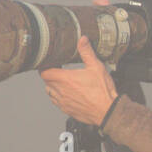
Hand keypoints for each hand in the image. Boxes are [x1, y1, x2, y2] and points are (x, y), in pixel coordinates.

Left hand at [40, 0, 117, 124]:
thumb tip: (82, 40)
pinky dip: (58, 96)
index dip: (44, 67)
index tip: (49, 63)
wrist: (107, 111)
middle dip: (50, 75)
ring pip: (50, 92)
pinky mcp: (66, 110)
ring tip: (62, 82)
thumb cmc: (103, 91)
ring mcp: (63, 102)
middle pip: (46, 81)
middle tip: (58, 70)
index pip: (44, 72)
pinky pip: (56, 102)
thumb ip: (87, 52)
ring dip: (53, 86)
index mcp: (66, 79)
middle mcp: (61, 91)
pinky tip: (67, 93)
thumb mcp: (96, 67)